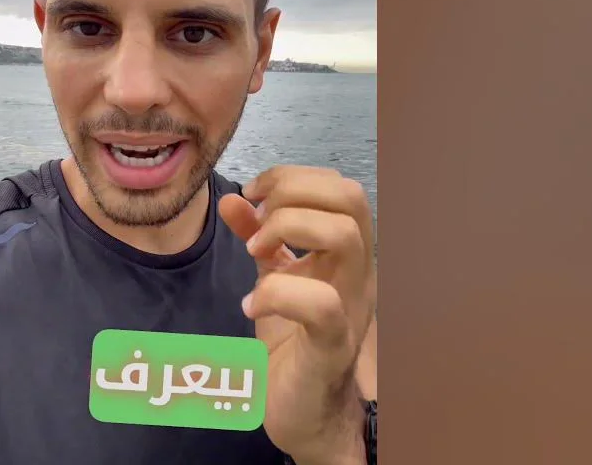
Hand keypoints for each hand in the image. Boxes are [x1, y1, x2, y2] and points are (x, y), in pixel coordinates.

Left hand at [219, 166, 375, 463]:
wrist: (304, 413)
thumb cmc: (293, 344)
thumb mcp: (271, 278)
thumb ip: (257, 237)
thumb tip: (233, 199)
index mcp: (345, 253)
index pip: (339, 186)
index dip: (292, 178)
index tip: (253, 196)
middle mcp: (357, 273)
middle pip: (351, 196)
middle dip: (292, 192)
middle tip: (256, 220)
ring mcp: (352, 306)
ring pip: (345, 235)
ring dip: (288, 231)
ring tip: (255, 252)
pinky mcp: (334, 344)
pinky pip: (320, 304)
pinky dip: (276, 294)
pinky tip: (251, 306)